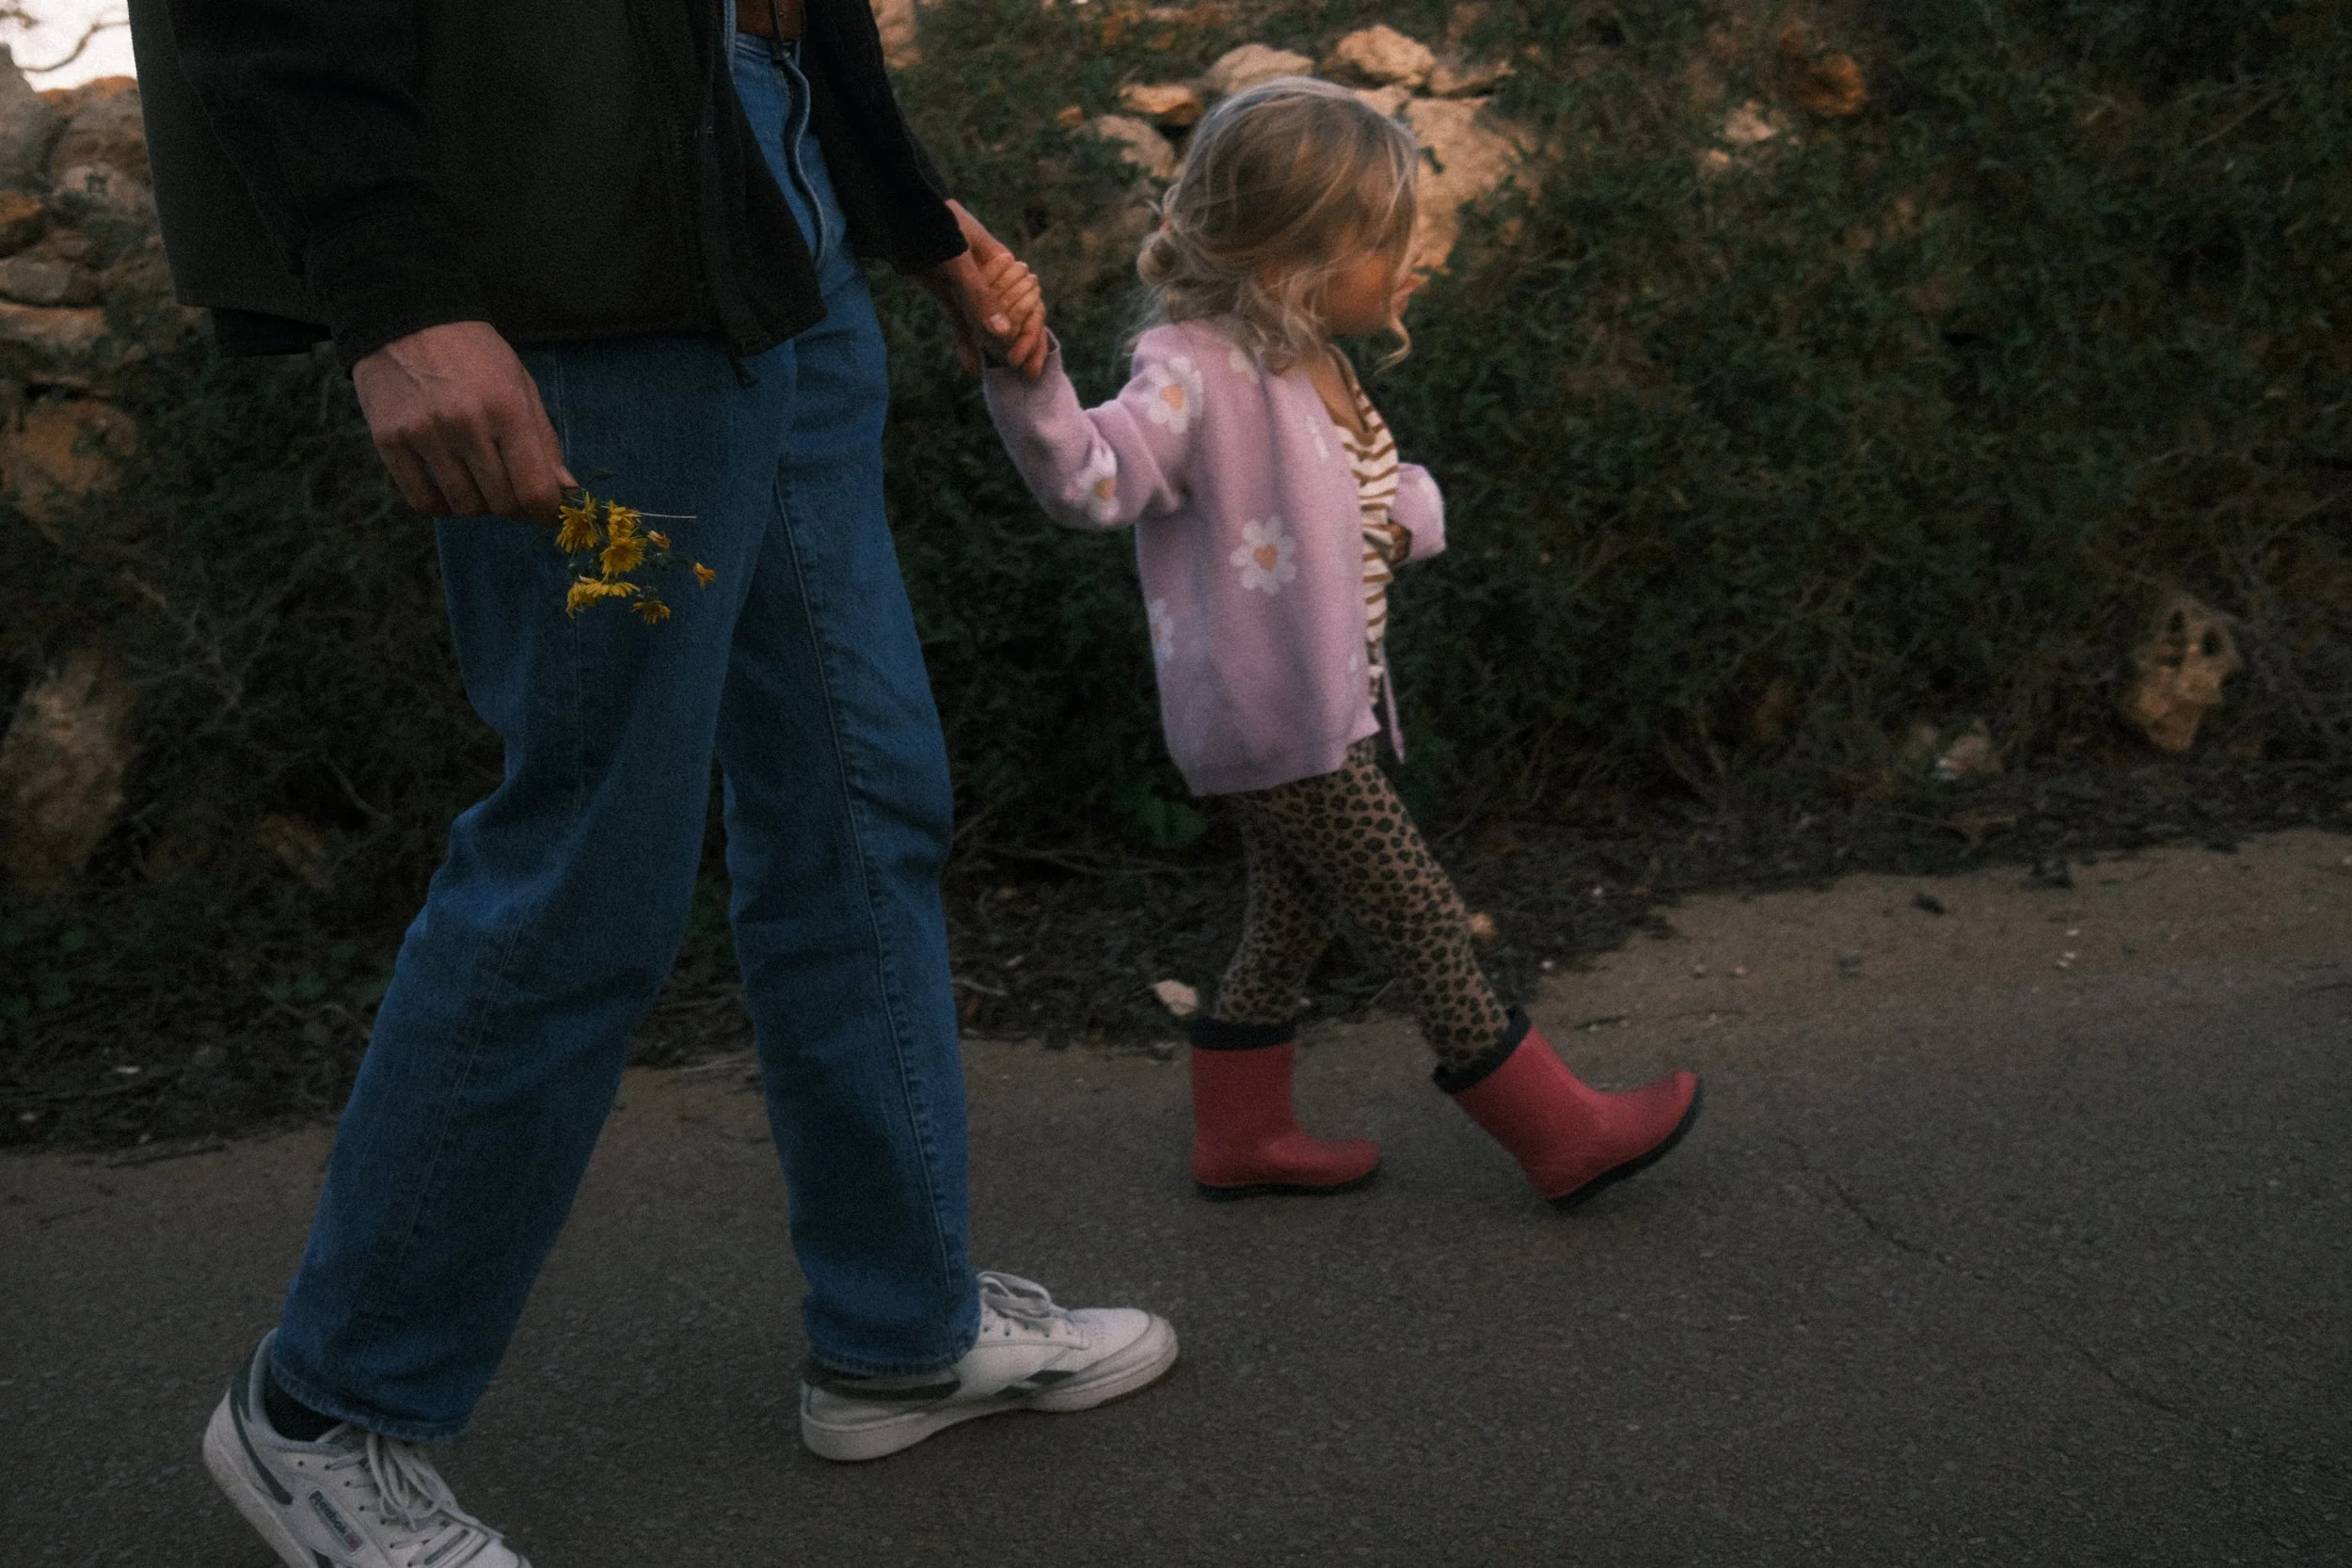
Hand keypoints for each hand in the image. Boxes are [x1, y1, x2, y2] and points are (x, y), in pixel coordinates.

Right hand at [351, 320, 576, 521]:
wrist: (406, 318)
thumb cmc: (474, 353)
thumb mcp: (520, 384)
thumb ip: (543, 440)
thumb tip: (566, 491)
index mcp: (506, 408)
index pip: (534, 490)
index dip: (546, 513)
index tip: (547, 512)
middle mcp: (465, 424)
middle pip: (501, 504)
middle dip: (515, 509)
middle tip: (513, 494)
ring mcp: (424, 434)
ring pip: (464, 506)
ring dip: (479, 505)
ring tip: (479, 483)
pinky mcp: (389, 440)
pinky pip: (421, 501)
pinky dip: (441, 506)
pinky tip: (448, 490)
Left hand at [916, 199, 1048, 378]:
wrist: (895, 209)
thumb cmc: (931, 223)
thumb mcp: (957, 259)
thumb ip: (978, 295)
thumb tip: (1004, 334)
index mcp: (1003, 264)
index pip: (1029, 303)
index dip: (1031, 332)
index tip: (1022, 358)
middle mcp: (990, 278)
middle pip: (1014, 317)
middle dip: (1022, 345)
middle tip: (1026, 373)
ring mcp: (968, 287)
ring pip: (988, 324)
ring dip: (997, 350)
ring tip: (1005, 375)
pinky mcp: (947, 294)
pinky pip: (961, 323)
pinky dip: (966, 344)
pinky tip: (973, 368)